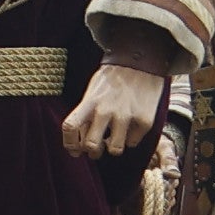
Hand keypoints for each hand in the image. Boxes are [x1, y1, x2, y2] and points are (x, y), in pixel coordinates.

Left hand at [60, 52, 179, 165]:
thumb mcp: (93, 91)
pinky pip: (133, 142)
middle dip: (93, 152)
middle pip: (91, 146)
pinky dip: (131, 137)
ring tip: (116, 137)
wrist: (142, 61)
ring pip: (115, 150)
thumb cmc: (113, 78)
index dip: (69, 144)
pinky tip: (132, 124)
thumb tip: (82, 143)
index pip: (70, 127)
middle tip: (97, 149)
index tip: (75, 150)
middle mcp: (106, 110)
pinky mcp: (145, 120)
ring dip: (114, 147)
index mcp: (90, 101)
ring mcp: (126, 116)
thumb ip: (86, 114)